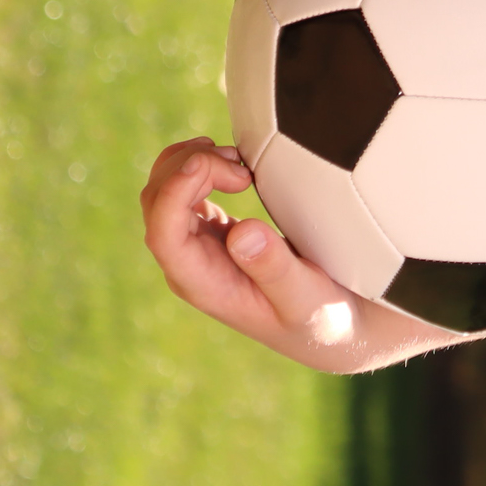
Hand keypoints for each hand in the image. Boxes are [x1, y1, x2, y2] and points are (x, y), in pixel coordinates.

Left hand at [138, 137, 454, 372]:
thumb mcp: (308, 297)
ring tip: (242, 163)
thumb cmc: (321, 317)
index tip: (209, 160)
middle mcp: (189, 265)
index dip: (175, 189)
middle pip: (156, 202)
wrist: (328, 326)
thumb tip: (241, 233)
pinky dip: (202, 165)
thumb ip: (275, 268)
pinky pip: (182, 189)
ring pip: (164, 189)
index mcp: (203, 284)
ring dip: (194, 162)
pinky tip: (238, 167)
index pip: (163, 233)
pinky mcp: (208, 230)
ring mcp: (195, 246)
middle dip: (190, 167)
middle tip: (244, 168)